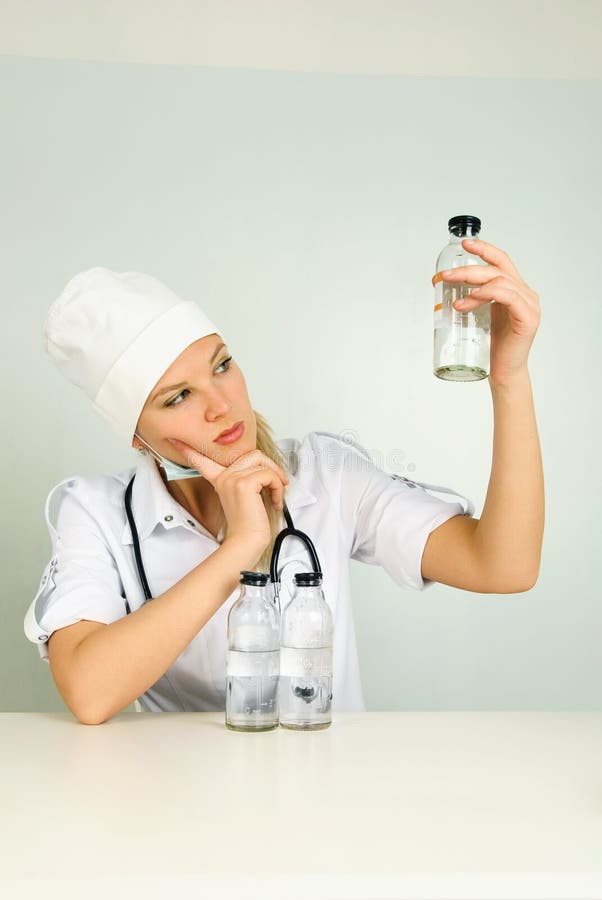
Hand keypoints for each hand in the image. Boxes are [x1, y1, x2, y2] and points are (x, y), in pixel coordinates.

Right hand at [166, 439, 288, 551]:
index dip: (189, 451)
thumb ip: (247, 480)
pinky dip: (278, 487)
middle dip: (272, 466)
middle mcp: (224, 477)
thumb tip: (266, 469)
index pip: (203, 461)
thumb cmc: (248, 524)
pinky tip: (274, 501)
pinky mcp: (244, 484)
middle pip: (253, 454)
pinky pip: (269, 475)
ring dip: (277, 480)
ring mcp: (233, 479)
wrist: (246, 541)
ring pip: (264, 464)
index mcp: (220, 479)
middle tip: (279, 482)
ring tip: (276, 495)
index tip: (176, 440)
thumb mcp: (244, 497)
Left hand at [433, 238, 540, 385]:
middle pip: (497, 269)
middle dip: (469, 269)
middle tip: (446, 276)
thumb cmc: (492, 347)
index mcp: (516, 290)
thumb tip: (447, 284)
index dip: (484, 249)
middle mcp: (526, 293)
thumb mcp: (481, 315)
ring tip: (453, 298)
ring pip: (500, 281)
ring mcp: (529, 305)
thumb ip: (475, 298)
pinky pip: (508, 296)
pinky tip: (471, 299)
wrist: (504, 373)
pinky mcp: (528, 318)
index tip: (464, 245)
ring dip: (473, 283)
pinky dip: (488, 293)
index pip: (501, 262)